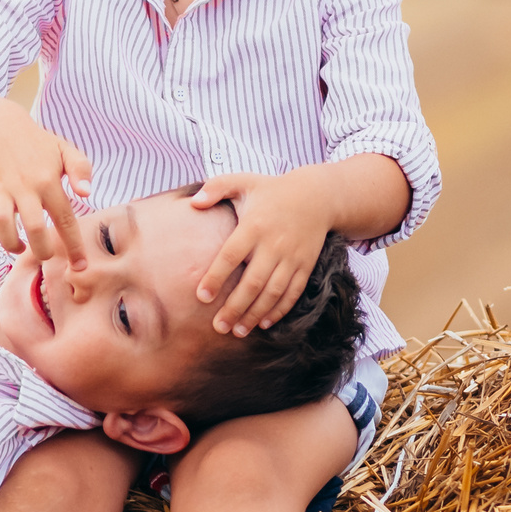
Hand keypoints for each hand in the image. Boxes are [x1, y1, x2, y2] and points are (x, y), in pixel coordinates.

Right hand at [0, 103, 94, 265]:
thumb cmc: (36, 143)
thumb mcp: (64, 149)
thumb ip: (81, 169)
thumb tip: (86, 194)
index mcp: (49, 180)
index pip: (65, 219)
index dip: (73, 247)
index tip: (79, 267)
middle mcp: (24, 186)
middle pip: (35, 228)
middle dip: (42, 251)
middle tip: (45, 256)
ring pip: (2, 225)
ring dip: (11, 245)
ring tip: (20, 248)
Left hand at [191, 169, 333, 334]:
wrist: (317, 196)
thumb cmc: (272, 190)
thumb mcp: (244, 181)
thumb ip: (216, 188)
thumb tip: (193, 203)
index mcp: (253, 226)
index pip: (230, 256)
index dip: (216, 277)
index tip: (202, 297)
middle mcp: (273, 244)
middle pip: (252, 282)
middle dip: (235, 307)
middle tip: (218, 327)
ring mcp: (291, 257)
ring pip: (273, 293)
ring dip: (255, 314)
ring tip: (238, 331)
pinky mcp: (305, 265)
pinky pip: (293, 293)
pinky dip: (280, 310)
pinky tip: (265, 323)